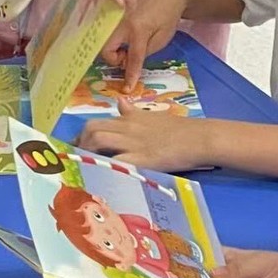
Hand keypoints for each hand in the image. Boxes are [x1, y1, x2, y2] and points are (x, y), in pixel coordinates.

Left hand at [79, 110, 214, 172]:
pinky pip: (117, 161)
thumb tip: (120, 101)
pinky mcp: (142, 159)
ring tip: (86, 166)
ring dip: (87, 152)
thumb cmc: (179, 128)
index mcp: (128, 119)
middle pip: (92, 129)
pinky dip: (105, 167)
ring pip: (99, 140)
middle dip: (80, 143)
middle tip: (78, 158)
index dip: (82, 136)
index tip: (77, 147)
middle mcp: (126, 128)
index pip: (96, 123)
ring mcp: (133, 143)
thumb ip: (133, 112)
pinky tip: (100, 175)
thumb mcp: (152, 116)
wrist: (199, 138)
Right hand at [103, 0, 188, 73]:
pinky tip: (128, 39)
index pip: (131, 59)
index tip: (127, 88)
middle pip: (106, 50)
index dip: (130, 75)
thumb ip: (144, 52)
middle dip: (115, 59)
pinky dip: (116, 42)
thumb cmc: (168, 17)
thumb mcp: (161, 39)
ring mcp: (116, 19)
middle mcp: (121, 24)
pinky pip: (109, 35)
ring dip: (116, 51)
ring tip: (131, 48)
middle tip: (130, 58)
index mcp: (137, 30)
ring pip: (106, 43)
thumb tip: (129, 64)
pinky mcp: (115, 17)